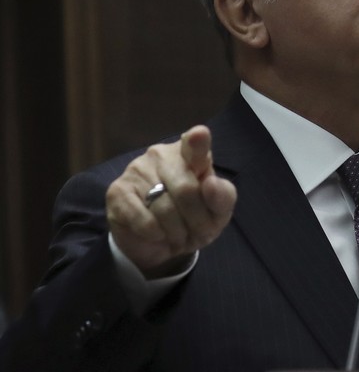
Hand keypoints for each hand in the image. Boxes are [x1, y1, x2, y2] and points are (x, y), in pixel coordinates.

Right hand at [106, 125, 236, 278]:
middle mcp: (161, 154)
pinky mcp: (117, 192)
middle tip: (199, 231)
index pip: (195, 144)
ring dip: (177, 231)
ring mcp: (136, 170)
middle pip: (186, 189)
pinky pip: (143, 220)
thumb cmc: (196, 218)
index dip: (197, 141)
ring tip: (179, 235)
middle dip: (197, 219)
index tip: (199, 134)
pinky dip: (156, 235)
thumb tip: (210, 183)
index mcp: (191, 153)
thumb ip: (222, 196)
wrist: (163, 242)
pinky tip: (158, 234)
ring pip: (164, 208)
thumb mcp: (219, 211)